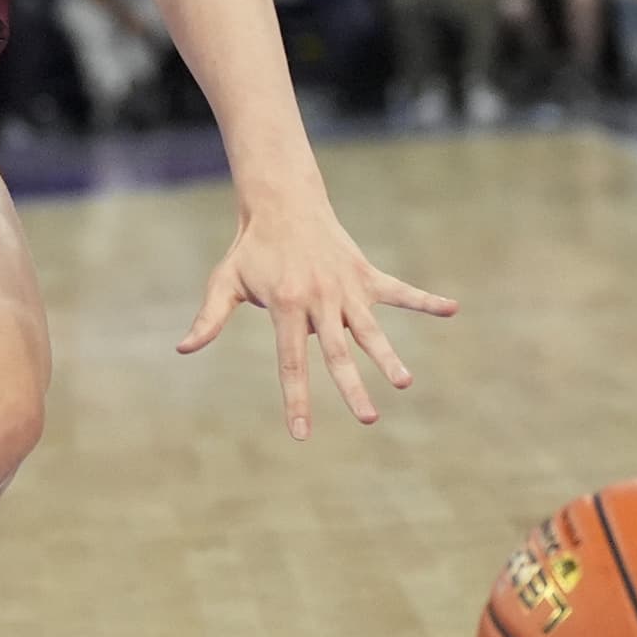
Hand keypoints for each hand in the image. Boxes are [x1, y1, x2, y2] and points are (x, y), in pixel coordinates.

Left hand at [179, 197, 453, 440]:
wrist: (282, 202)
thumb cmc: (251, 249)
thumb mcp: (225, 282)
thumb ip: (209, 319)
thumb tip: (183, 350)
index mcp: (286, 306)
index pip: (290, 362)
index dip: (296, 400)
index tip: (302, 434)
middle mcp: (320, 299)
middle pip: (337, 352)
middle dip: (352, 388)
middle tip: (368, 419)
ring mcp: (347, 287)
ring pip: (371, 328)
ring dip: (388, 355)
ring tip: (404, 382)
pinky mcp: (365, 274)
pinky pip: (400, 291)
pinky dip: (425, 300)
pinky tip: (452, 309)